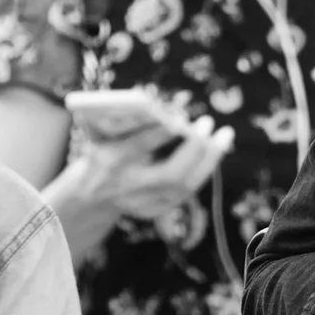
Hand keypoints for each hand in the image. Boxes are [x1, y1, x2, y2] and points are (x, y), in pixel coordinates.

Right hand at [65, 114, 234, 224]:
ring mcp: (144, 203)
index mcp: (109, 162)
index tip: (180, 118)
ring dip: (209, 159)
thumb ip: (120, 115)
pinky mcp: (157, 211)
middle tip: (208, 121)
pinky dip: (204, 168)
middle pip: (169, 174)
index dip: (159, 135)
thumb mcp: (99, 130)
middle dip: (194, 148)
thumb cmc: (99, 149)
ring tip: (225, 135)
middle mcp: (129, 187)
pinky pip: (188, 191)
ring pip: (185, 186)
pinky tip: (215, 150)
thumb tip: (154, 104)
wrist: (90, 196)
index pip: (137, 148)